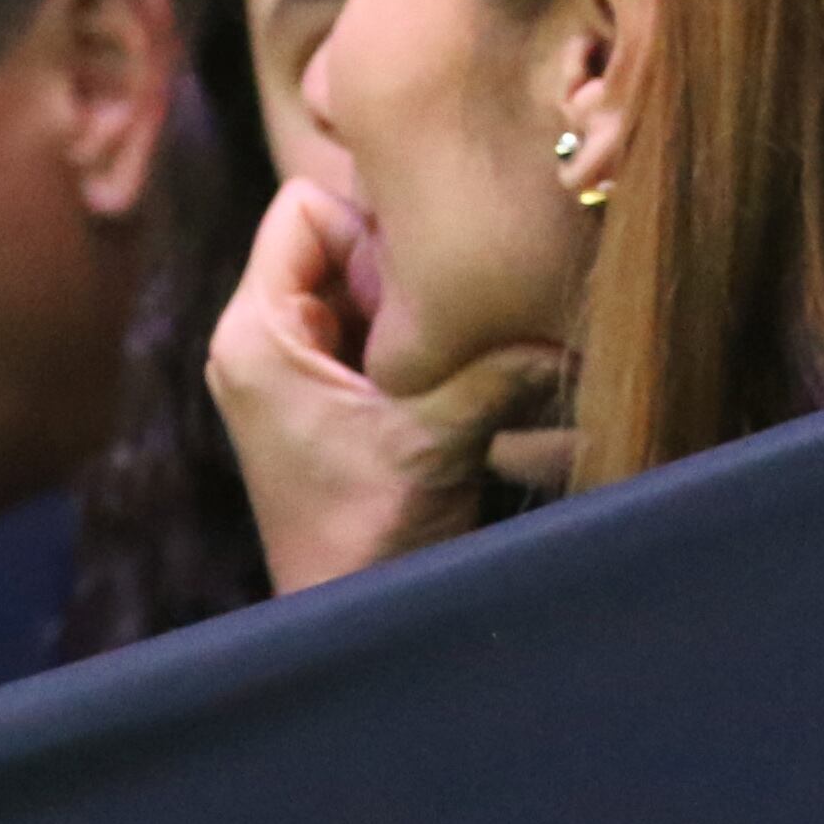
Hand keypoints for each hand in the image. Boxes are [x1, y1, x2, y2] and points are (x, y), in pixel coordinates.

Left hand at [204, 179, 565, 593]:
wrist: (346, 616)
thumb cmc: (367, 532)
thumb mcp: (438, 437)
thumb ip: (497, 367)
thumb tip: (568, 324)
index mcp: (255, 332)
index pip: (303, 207)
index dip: (374, 224)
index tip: (431, 278)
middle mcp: (257, 338)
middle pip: (334, 240)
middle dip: (401, 268)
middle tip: (454, 317)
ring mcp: (287, 366)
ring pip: (357, 284)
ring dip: (413, 309)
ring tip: (455, 350)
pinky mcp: (317, 394)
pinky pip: (366, 327)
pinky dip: (412, 339)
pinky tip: (450, 373)